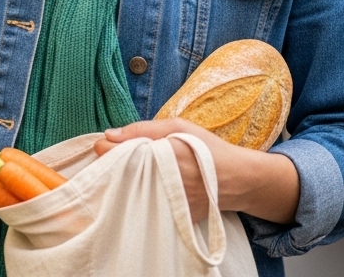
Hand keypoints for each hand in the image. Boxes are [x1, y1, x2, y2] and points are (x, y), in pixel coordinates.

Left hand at [94, 117, 299, 224]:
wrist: (236, 180)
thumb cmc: (206, 148)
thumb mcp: (178, 127)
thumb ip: (142, 128)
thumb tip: (109, 134)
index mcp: (154, 155)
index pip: (109, 152)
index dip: (107, 147)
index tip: (115, 147)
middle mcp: (154, 181)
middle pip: (114, 175)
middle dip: (115, 167)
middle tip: (128, 161)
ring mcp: (160, 202)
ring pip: (126, 193)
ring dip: (126, 184)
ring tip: (141, 175)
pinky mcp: (167, 217)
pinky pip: (143, 208)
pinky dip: (141, 199)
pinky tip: (151, 191)